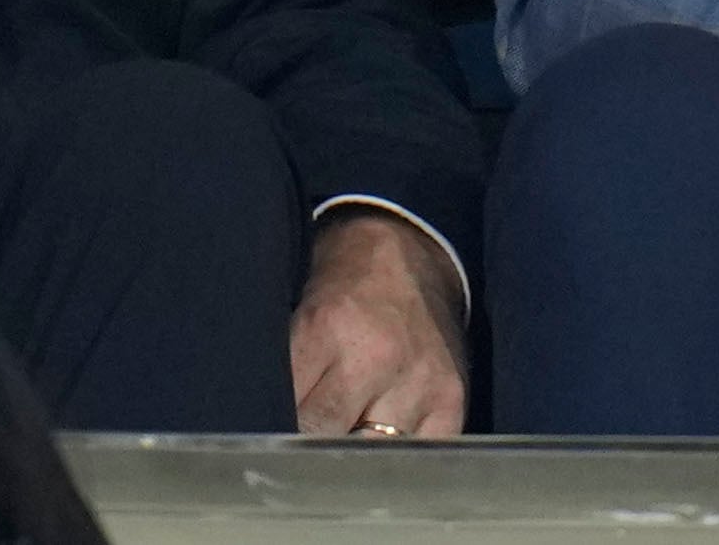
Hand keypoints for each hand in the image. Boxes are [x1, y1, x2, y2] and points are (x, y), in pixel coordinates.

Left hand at [288, 208, 466, 437]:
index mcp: (327, 328)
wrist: (407, 256)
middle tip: (296, 456)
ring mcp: (419, 382)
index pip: (290, 412)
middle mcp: (377, 357)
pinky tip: (378, 456)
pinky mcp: (451, 402)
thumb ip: (288, 375)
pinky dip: (393, 463)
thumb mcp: (301, 318)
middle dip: (307, 448)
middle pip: (326, 438)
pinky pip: (417, 456)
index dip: (274, 436)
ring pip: (370, 455)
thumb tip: (267, 432)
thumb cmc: (342, 291)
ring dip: (349, 459)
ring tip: (336, 454)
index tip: (268, 450)